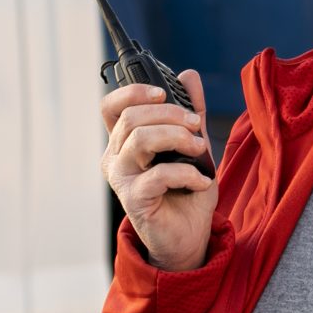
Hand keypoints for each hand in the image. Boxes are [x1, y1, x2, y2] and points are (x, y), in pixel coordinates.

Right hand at [100, 71, 216, 271]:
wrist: (188, 236)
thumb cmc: (186, 192)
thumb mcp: (194, 146)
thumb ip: (191, 112)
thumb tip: (188, 76)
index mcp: (124, 142)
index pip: (111, 107)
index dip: (133, 92)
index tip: (163, 92)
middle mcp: (116, 158)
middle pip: (132, 118)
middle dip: (171, 114)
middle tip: (196, 126)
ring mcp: (122, 179)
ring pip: (140, 139)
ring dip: (178, 138)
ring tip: (200, 150)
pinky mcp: (134, 199)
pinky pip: (159, 174)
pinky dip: (187, 173)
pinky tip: (201, 181)